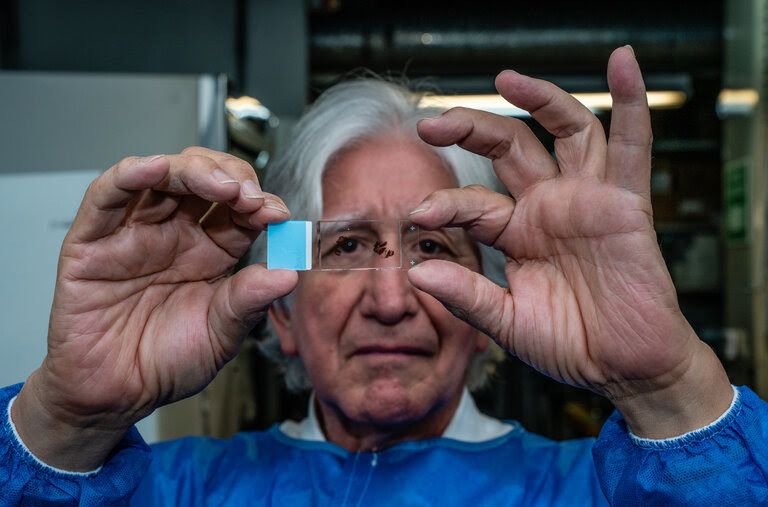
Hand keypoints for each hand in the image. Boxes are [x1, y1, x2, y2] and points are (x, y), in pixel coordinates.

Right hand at [13, 147, 296, 469]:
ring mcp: (133, 233)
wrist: (116, 396)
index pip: (238, 209)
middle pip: (203, 180)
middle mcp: (174, 234)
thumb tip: (289, 274)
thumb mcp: (221, 334)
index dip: (259, 203)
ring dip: (193, 170)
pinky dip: (130, 175)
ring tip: (221, 184)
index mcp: (210, 251)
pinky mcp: (91, 241)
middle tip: (250, 197)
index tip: (278, 214)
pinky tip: (157, 168)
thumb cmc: (167, 363)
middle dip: (231, 178)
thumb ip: (250, 301)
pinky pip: (107, 197)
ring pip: (161, 177)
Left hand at [408, 47, 731, 436]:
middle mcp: (547, 207)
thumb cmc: (571, 345)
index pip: (474, 204)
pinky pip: (632, 147)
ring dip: (539, 99)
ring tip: (505, 79)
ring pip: (565, 131)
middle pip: (509, 147)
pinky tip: (622, 63)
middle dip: (469, 129)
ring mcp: (586, 200)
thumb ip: (466, 296)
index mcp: (515, 233)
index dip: (446, 203)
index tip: (418, 215)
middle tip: (430, 123)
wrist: (624, 368)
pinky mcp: (626, 204)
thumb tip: (417, 272)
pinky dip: (631, 102)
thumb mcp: (507, 323)